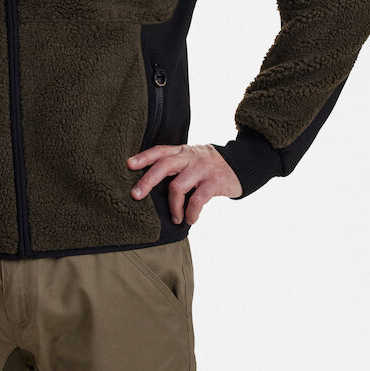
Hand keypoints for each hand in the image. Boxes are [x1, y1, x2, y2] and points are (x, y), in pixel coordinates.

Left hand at [127, 144, 243, 224]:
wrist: (240, 166)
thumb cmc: (208, 167)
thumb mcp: (192, 160)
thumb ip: (175, 165)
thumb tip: (148, 184)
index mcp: (182, 151)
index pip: (160, 151)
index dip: (144, 157)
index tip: (128, 165)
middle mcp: (191, 157)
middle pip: (164, 165)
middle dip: (147, 180)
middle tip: (135, 195)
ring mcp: (203, 168)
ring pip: (178, 186)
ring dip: (173, 206)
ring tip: (175, 218)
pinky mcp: (214, 182)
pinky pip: (197, 199)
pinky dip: (190, 212)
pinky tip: (190, 219)